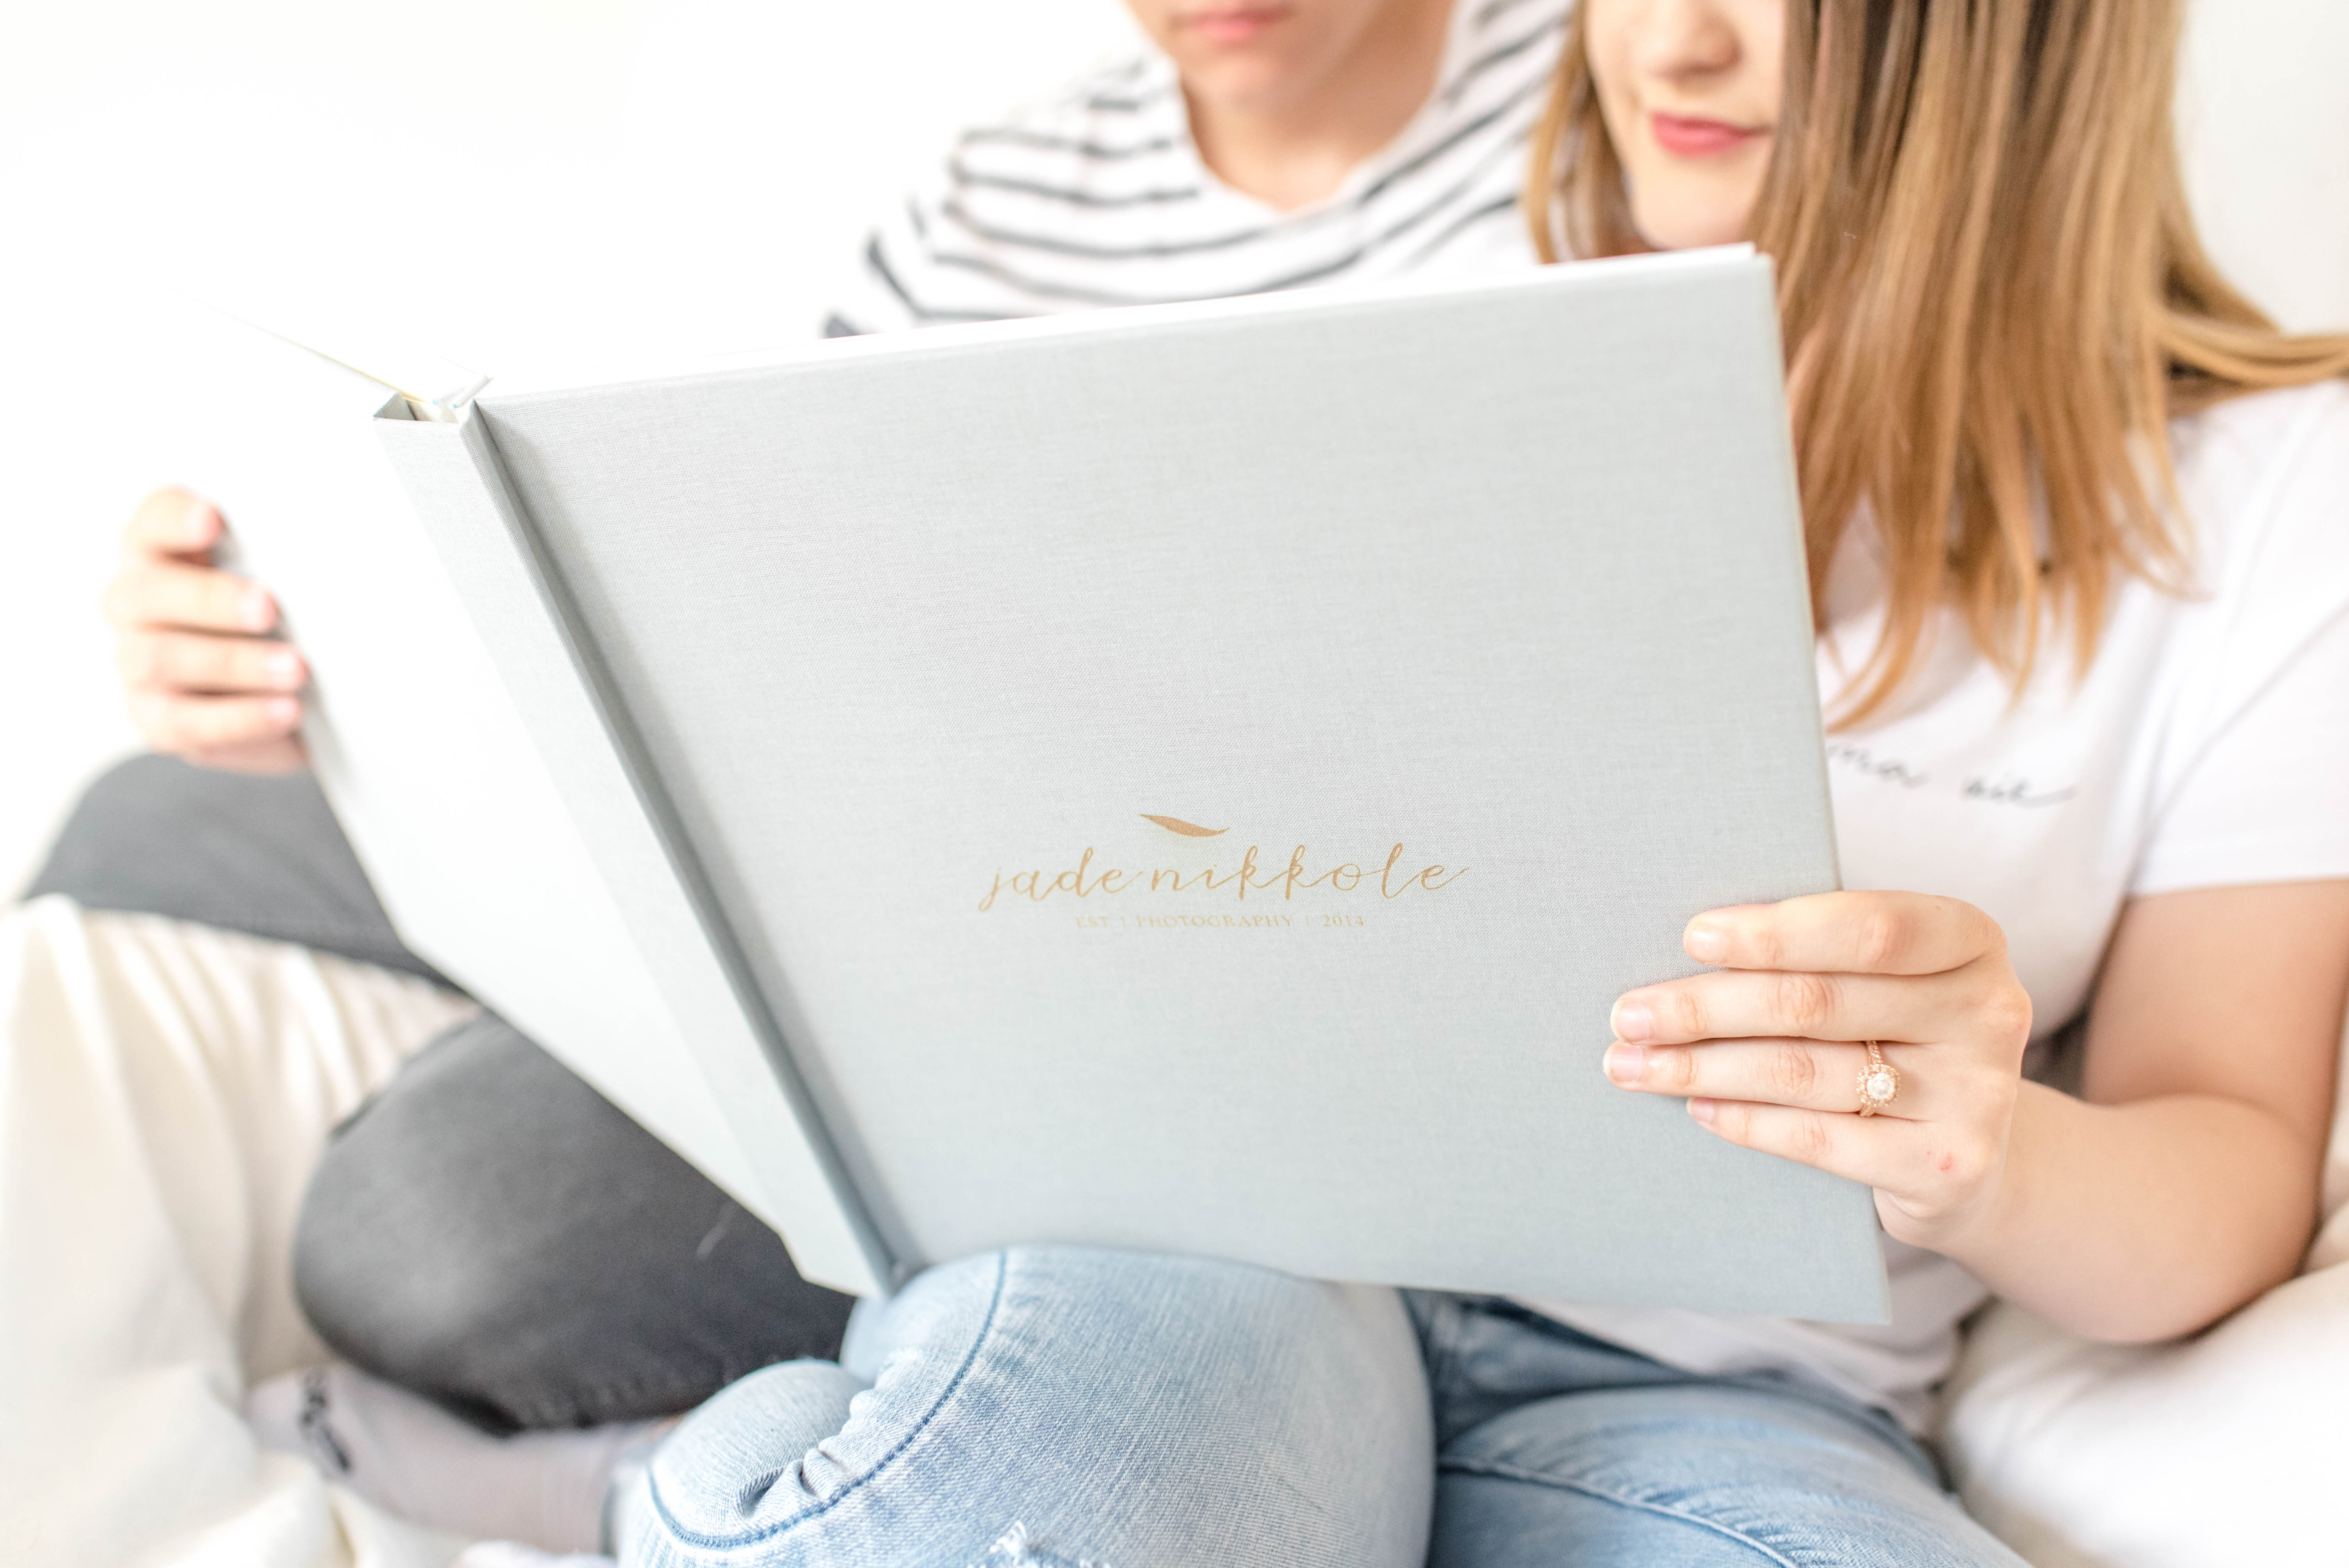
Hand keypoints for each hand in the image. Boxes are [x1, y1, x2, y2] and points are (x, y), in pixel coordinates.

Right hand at [102, 487, 307, 771]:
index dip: (175, 519)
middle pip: (151, 593)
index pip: (152, 523)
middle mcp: (135, 603)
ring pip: (165, 659)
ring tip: (296, 669)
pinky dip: (242, 718)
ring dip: (237, 663)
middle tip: (268, 608)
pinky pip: (190, 723)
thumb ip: (285, 556)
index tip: (213, 520)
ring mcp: (137, 662)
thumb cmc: (279, 616)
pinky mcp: (158, 719)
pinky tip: (285, 710)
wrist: (281, 695)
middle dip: (212, 600)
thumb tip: (336, 541)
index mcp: (160, 552)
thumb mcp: (283, 578)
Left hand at [1603, 891, 2033, 1250]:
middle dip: (1706, 1007)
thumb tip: (1693, 945)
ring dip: (1703, 1067)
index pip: (1869, 928)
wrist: (1966, 1153)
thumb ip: (1816, 955)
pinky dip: (1747, 1121)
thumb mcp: (1877, 982)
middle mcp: (1986, 1011)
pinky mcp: (1949, 1165)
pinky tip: (1697, 1107)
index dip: (1776, 933)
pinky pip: (1822, 1138)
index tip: (1692, 937)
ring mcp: (1975, 1094)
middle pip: (1817, 1002)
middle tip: (1628, 1014)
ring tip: (1633, 1063)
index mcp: (1969, 940)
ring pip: (1805, 1071)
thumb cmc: (1894, 1038)